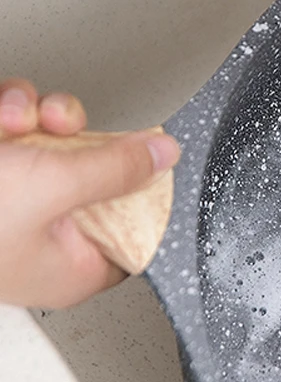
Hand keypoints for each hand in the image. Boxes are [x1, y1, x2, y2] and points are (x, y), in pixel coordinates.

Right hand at [0, 79, 179, 308]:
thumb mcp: (53, 187)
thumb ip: (116, 169)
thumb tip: (164, 155)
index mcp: (73, 266)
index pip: (135, 228)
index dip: (140, 186)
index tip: (141, 151)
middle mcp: (43, 239)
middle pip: (93, 173)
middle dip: (75, 135)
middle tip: (57, 124)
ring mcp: (10, 205)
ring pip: (48, 144)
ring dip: (32, 116)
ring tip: (10, 119)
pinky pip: (11, 134)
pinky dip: (5, 115)